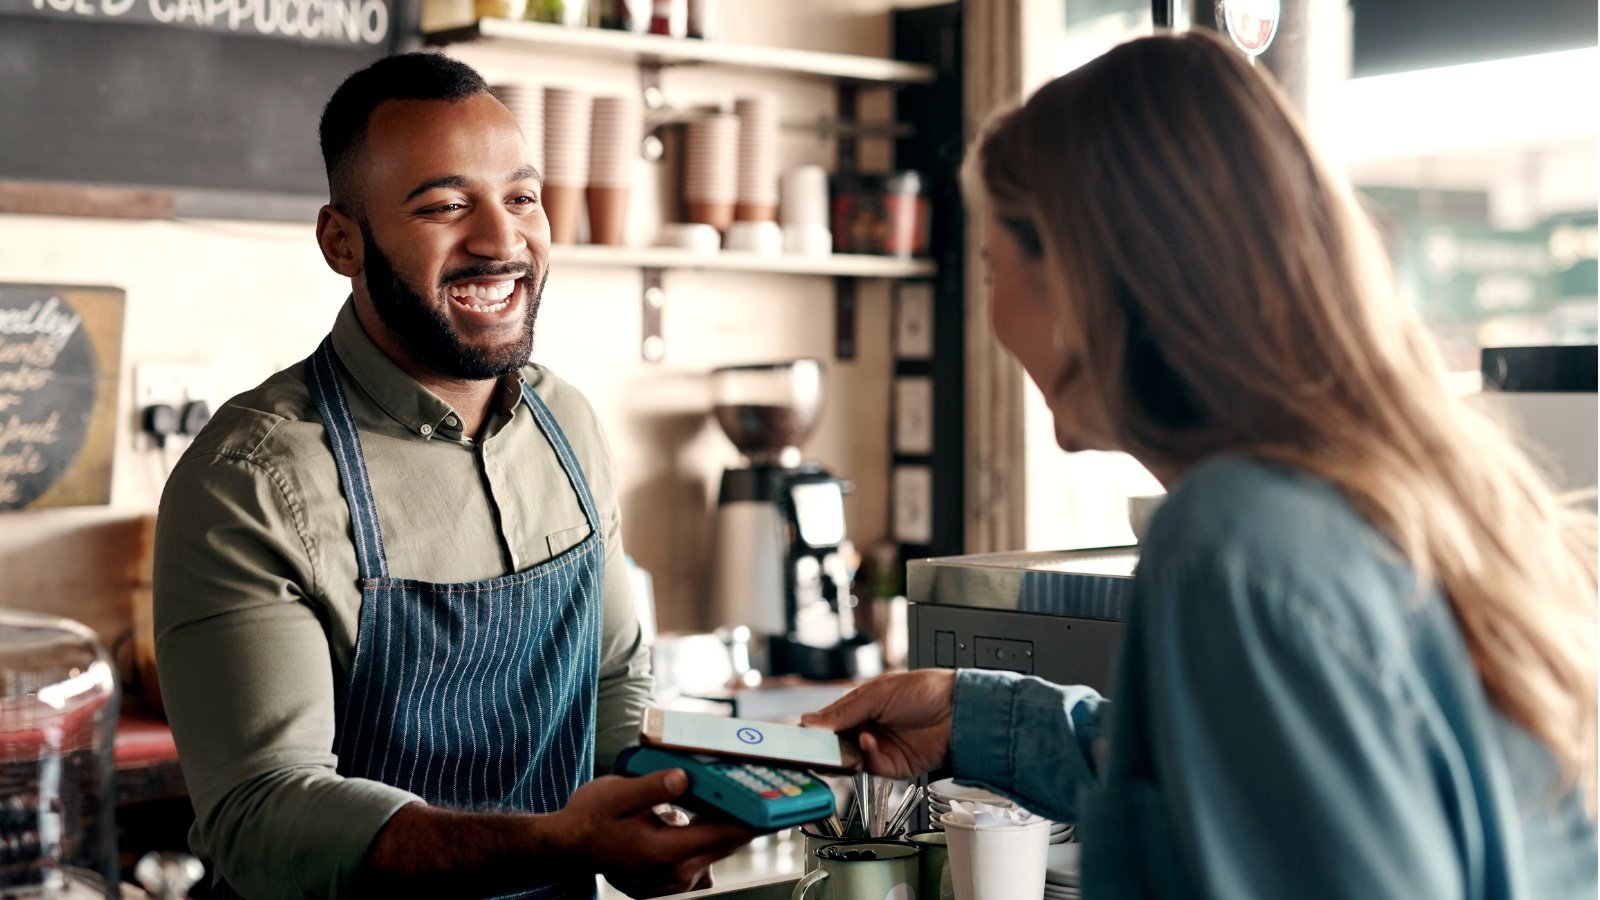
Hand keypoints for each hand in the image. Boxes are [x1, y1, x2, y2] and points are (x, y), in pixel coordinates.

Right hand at [553, 771, 757, 896]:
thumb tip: (685, 777)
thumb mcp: (618, 793)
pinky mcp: (672, 877)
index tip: (776, 799)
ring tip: (737, 794)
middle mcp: (675, 872)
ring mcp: (674, 879)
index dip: (753, 816)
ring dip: (728, 824)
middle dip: (746, 815)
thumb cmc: (590, 818)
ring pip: (717, 849)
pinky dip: (711, 835)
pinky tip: (707, 812)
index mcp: (665, 851)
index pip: (723, 834)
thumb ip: (654, 786)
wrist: (569, 845)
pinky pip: (704, 855)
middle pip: (727, 842)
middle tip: (763, 784)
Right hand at [801, 670, 955, 778]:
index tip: (798, 736)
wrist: (960, 710)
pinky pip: (872, 767)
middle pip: (835, 746)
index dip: (814, 730)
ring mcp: (880, 749)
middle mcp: (867, 729)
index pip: (828, 722)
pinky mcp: (893, 767)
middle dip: (824, 748)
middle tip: (812, 749)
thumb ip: (844, 710)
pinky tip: (868, 742)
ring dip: (844, 755)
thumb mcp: (877, 693)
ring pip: (850, 761)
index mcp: (861, 708)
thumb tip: (810, 721)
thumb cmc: (925, 691)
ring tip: (841, 746)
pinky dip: (867, 757)